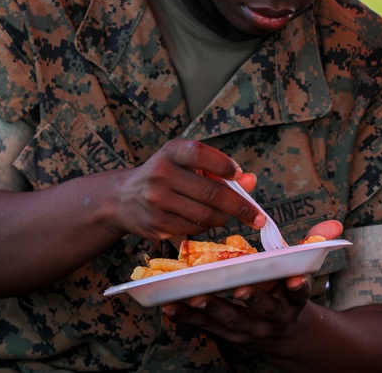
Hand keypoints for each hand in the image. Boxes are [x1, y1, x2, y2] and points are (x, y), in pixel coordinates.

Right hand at [111, 138, 265, 240]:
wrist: (122, 198)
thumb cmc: (165, 175)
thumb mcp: (187, 164)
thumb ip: (219, 170)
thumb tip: (251, 181)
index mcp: (171, 152)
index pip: (201, 154)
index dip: (224, 166)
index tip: (240, 175)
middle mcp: (161, 174)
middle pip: (212, 193)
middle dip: (241, 206)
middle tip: (259, 216)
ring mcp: (157, 201)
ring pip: (206, 214)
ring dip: (224, 217)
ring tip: (226, 214)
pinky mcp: (157, 224)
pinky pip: (194, 228)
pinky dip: (207, 226)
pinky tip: (204, 219)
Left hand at [162, 219, 344, 354]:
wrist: (286, 336)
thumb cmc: (288, 291)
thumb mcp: (306, 270)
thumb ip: (316, 245)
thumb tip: (335, 225)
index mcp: (293, 299)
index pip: (299, 294)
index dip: (298, 288)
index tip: (294, 281)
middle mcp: (273, 318)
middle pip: (262, 310)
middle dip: (250, 300)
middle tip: (237, 289)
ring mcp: (250, 330)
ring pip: (230, 321)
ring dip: (211, 310)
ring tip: (192, 297)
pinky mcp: (228, 335)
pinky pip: (207, 328)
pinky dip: (188, 318)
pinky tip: (171, 307)